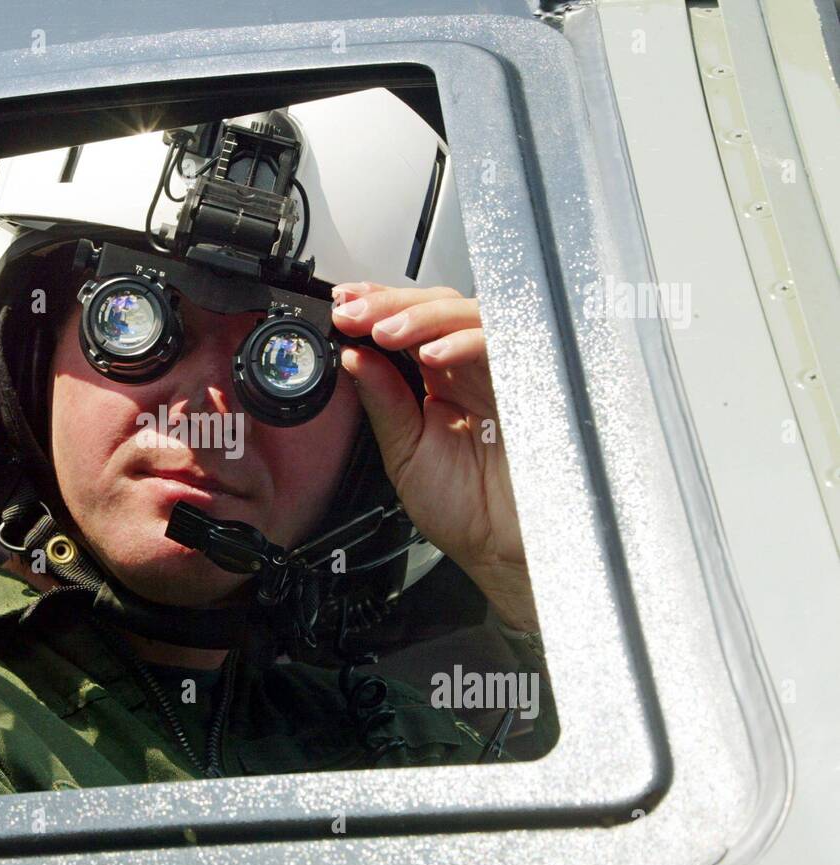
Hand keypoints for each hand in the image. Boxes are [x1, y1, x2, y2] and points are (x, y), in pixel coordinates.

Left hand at [331, 282, 537, 631]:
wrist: (502, 552)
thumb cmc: (465, 510)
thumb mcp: (404, 452)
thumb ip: (382, 402)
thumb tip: (352, 357)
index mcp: (440, 382)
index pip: (409, 326)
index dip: (376, 308)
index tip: (342, 308)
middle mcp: (471, 371)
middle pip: (436, 308)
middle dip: (389, 304)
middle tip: (352, 314)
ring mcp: (500, 373)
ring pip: (466, 314)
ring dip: (419, 316)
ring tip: (383, 332)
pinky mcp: (529, 382)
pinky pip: (501, 344)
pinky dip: (464, 341)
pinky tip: (431, 353)